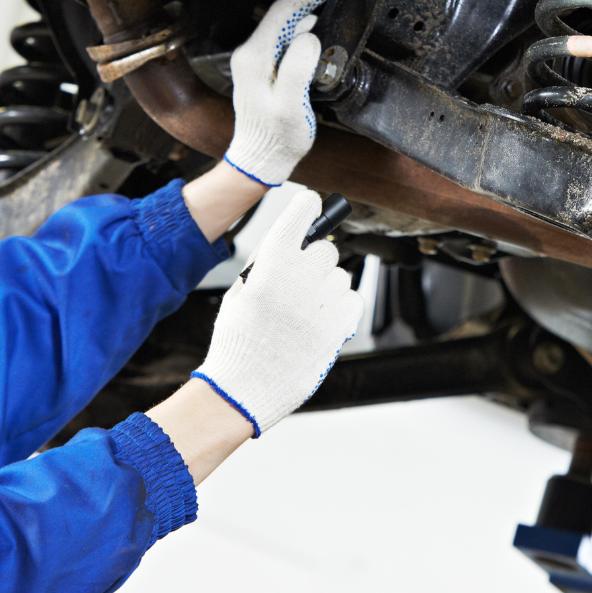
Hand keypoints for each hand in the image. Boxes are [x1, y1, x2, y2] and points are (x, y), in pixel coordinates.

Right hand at [192, 189, 361, 435]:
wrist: (245, 387)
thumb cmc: (238, 340)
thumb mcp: (239, 292)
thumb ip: (266, 263)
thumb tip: (290, 242)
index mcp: (272, 261)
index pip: (302, 211)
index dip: (307, 206)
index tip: (311, 205)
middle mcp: (301, 275)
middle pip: (326, 249)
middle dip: (313, 262)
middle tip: (296, 285)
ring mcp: (324, 300)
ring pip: (340, 276)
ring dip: (326, 288)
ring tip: (303, 313)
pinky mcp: (341, 324)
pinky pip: (353, 299)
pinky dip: (341, 307)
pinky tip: (319, 322)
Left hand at [222, 0, 333, 186]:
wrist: (260, 159)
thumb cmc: (276, 137)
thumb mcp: (291, 104)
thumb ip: (298, 68)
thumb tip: (309, 38)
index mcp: (254, 57)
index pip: (282, 12)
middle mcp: (250, 55)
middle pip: (282, 15)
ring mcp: (255, 63)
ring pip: (283, 27)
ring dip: (306, 14)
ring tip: (330, 5)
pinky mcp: (262, 71)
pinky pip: (283, 42)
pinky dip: (302, 32)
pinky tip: (317, 33)